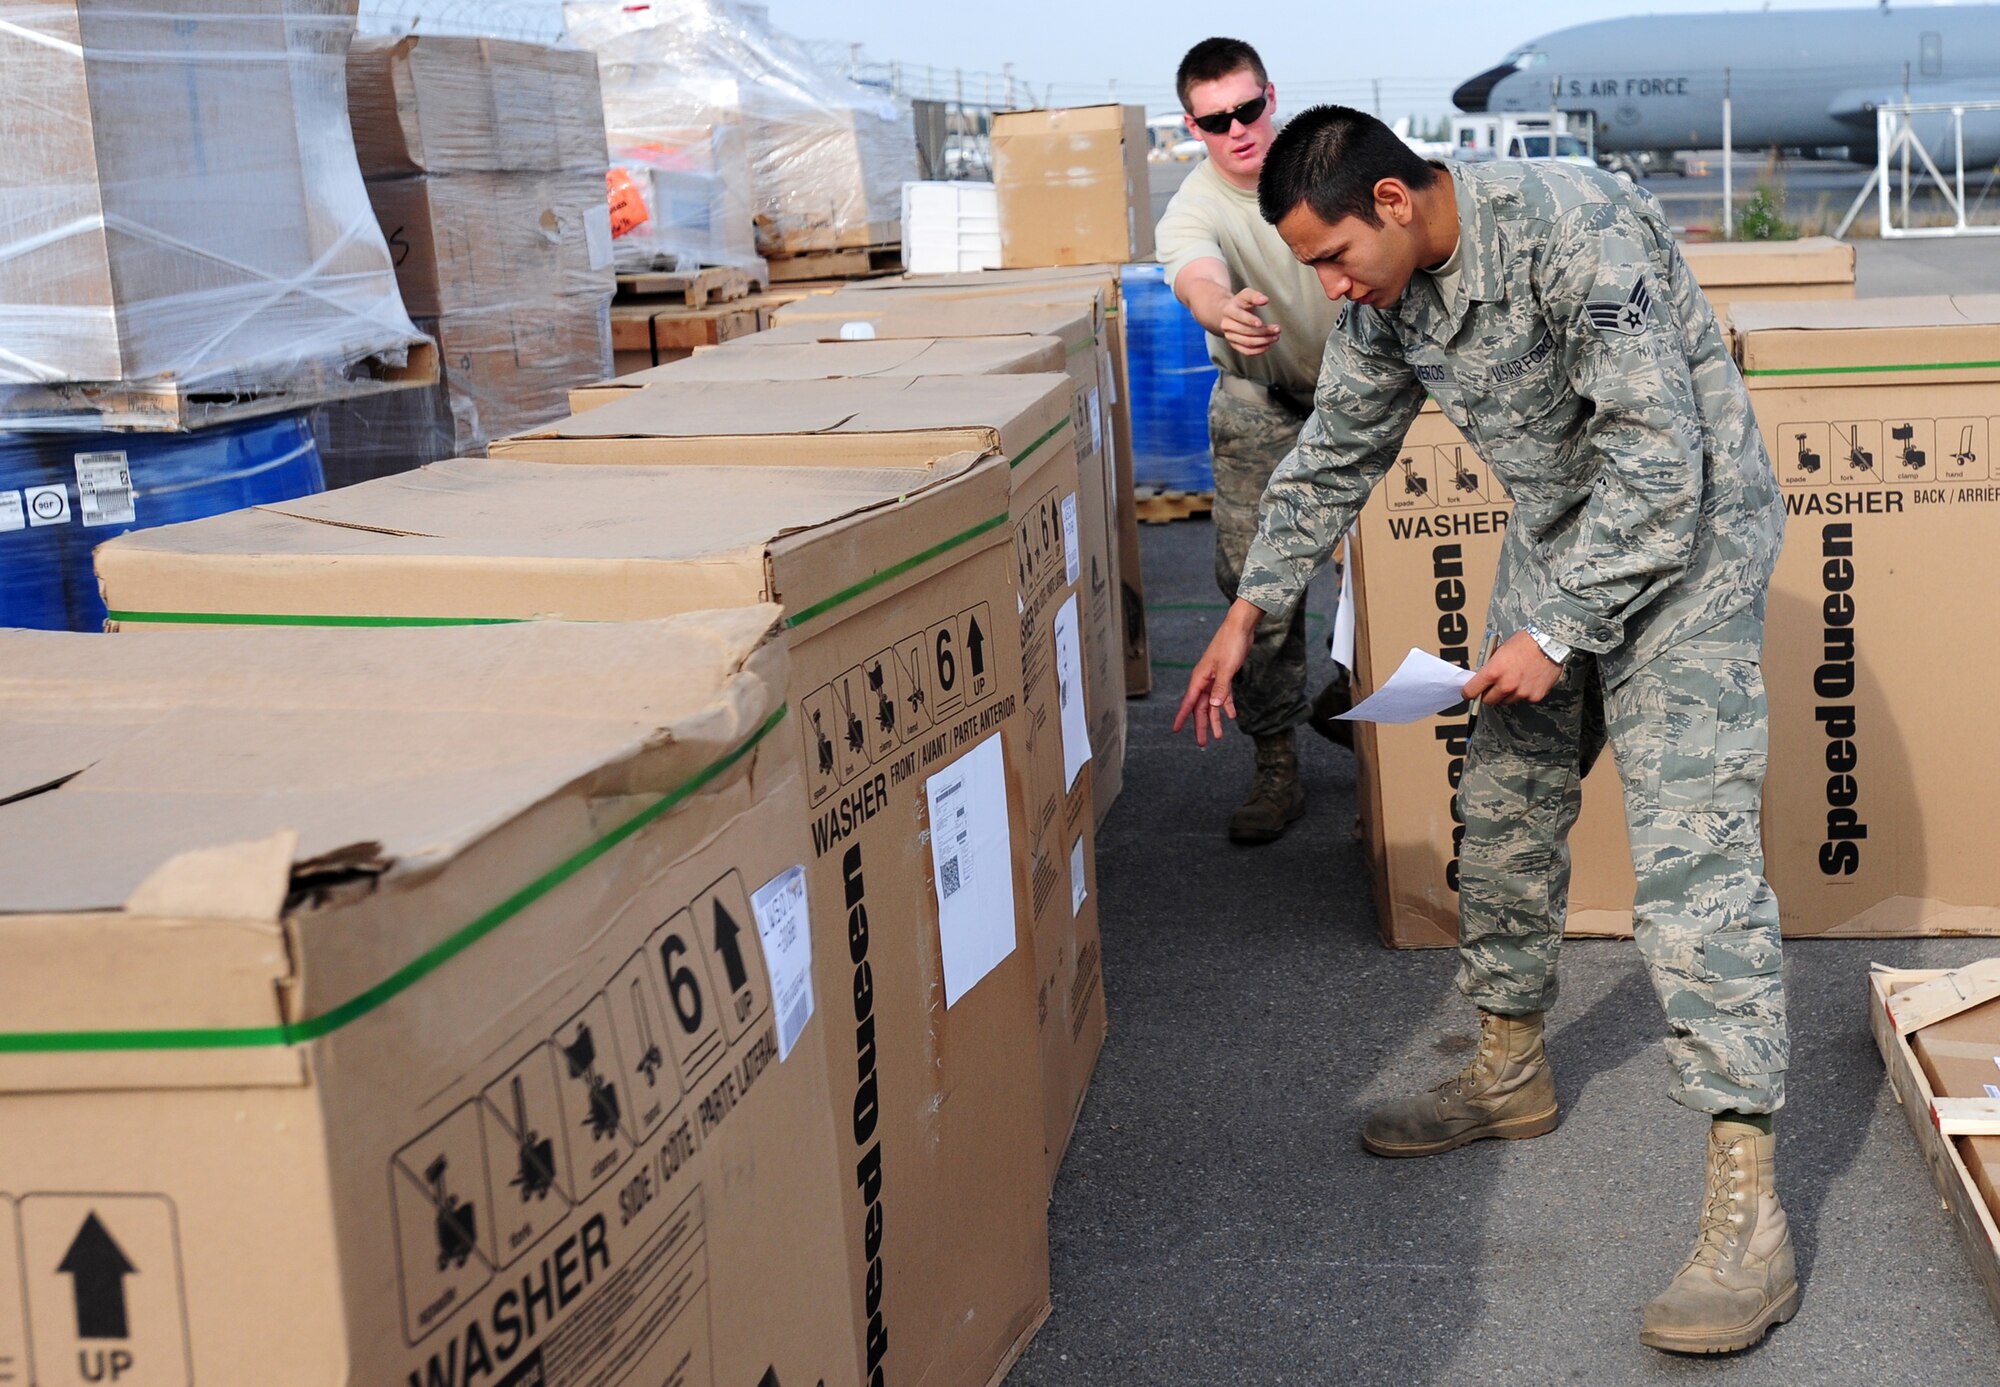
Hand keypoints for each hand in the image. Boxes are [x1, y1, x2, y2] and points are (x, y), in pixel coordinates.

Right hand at [1173, 600, 1261, 744]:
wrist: (1240, 628)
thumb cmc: (1230, 644)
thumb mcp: (1227, 669)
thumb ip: (1221, 689)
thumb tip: (1214, 707)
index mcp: (1200, 678)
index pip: (1188, 702)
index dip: (1181, 717)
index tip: (1175, 730)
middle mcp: (1204, 680)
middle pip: (1200, 707)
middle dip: (1201, 725)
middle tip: (1202, 743)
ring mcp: (1214, 678)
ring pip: (1212, 704)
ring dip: (1215, 719)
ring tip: (1219, 736)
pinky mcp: (1225, 675)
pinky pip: (1223, 696)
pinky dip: (1227, 706)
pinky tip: (1231, 716)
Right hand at [1218, 287, 1281, 355]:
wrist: (1227, 314)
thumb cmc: (1240, 303)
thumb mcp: (1246, 295)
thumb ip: (1255, 296)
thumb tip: (1265, 300)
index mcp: (1228, 310)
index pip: (1239, 316)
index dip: (1250, 320)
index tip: (1262, 323)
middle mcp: (1226, 325)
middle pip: (1246, 331)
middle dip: (1263, 331)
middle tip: (1277, 329)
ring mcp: (1229, 336)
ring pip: (1247, 342)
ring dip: (1263, 341)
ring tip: (1275, 337)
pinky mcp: (1234, 344)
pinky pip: (1246, 351)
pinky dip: (1258, 350)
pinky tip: (1268, 345)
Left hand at [1462, 630, 1563, 706]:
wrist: (1550, 643)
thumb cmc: (1526, 643)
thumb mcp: (1499, 652)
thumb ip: (1489, 668)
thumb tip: (1481, 679)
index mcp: (1493, 672)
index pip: (1471, 691)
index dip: (1468, 692)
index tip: (1468, 693)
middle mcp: (1506, 685)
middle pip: (1488, 701)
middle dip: (1487, 694)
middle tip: (1492, 686)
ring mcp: (1520, 693)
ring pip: (1506, 701)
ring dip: (1506, 694)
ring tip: (1514, 678)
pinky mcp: (1534, 696)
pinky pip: (1522, 699)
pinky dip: (1522, 693)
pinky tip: (1527, 680)